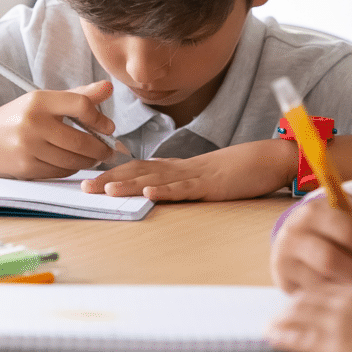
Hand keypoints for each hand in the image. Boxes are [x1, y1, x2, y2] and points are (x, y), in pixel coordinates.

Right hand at [0, 81, 117, 178]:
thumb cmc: (18, 118)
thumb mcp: (44, 101)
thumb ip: (78, 96)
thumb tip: (109, 87)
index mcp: (39, 100)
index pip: (80, 105)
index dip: (99, 119)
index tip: (108, 127)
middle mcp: (32, 122)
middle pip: (81, 140)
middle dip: (101, 148)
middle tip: (109, 150)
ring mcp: (28, 147)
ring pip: (73, 160)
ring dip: (89, 161)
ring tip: (94, 157)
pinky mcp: (25, 167)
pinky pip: (60, 172)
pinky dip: (71, 169)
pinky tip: (72, 163)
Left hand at [79, 139, 295, 201]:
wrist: (268, 159)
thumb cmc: (238, 170)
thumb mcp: (203, 179)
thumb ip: (181, 184)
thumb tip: (157, 191)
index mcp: (177, 168)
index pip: (138, 168)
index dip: (112, 173)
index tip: (88, 181)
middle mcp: (180, 168)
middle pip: (139, 171)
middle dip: (110, 178)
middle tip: (83, 186)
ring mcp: (196, 175)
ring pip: (157, 178)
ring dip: (130, 184)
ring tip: (106, 189)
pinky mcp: (213, 185)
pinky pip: (187, 187)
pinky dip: (167, 190)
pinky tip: (150, 192)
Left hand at [267, 283, 351, 351]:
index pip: (329, 289)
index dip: (311, 295)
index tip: (300, 299)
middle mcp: (348, 304)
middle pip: (310, 301)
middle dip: (291, 307)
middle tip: (277, 312)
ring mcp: (341, 325)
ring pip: (301, 318)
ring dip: (282, 321)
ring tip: (269, 325)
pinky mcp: (339, 347)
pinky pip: (303, 339)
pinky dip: (285, 337)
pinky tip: (273, 336)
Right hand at [270, 195, 351, 291]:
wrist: (300, 243)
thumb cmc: (333, 232)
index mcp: (313, 211)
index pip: (347, 230)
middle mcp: (293, 233)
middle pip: (331, 260)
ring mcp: (284, 258)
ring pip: (321, 281)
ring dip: (349, 287)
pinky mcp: (283, 281)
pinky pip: (315, 295)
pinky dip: (336, 295)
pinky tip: (349, 290)